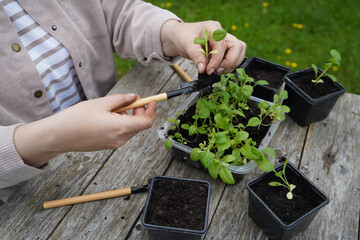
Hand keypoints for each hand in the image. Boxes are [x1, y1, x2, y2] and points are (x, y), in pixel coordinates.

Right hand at [14, 94, 156, 166]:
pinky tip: (108, 116)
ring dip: (129, 117)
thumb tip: (134, 97)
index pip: (147, 122)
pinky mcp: (107, 145)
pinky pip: (121, 133)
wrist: (58, 136)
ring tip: (113, 107)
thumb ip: (121, 100)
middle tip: (131, 99)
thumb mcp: (101, 103)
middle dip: (140, 111)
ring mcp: (114, 144)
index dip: (152, 110)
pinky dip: (121, 123)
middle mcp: (120, 139)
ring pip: (130, 129)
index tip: (152, 101)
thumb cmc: (77, 118)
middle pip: (139, 125)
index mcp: (121, 128)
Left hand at [161, 20, 246, 74]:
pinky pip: (234, 58)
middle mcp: (222, 33)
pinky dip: (228, 66)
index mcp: (213, 27)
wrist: (180, 37)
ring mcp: (225, 41)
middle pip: (238, 47)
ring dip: (231, 65)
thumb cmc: (183, 36)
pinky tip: (217, 70)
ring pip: (239, 53)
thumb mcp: (186, 45)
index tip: (209, 70)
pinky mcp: (225, 49)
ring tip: (216, 71)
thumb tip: (203, 69)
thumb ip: (196, 56)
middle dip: (230, 62)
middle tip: (217, 71)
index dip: (217, 60)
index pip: (222, 45)